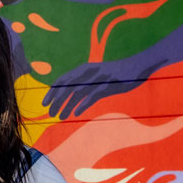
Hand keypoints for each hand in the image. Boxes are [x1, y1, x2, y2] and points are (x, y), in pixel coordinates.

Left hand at [42, 56, 159, 118]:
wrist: (137, 66)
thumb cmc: (115, 73)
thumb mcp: (96, 74)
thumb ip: (84, 81)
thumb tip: (69, 93)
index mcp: (83, 69)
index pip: (62, 80)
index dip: (52, 92)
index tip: (45, 103)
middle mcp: (88, 72)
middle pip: (66, 87)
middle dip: (56, 101)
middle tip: (50, 113)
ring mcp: (97, 78)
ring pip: (77, 93)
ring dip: (67, 105)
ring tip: (60, 116)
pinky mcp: (108, 85)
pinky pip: (92, 96)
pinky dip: (82, 105)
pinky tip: (76, 113)